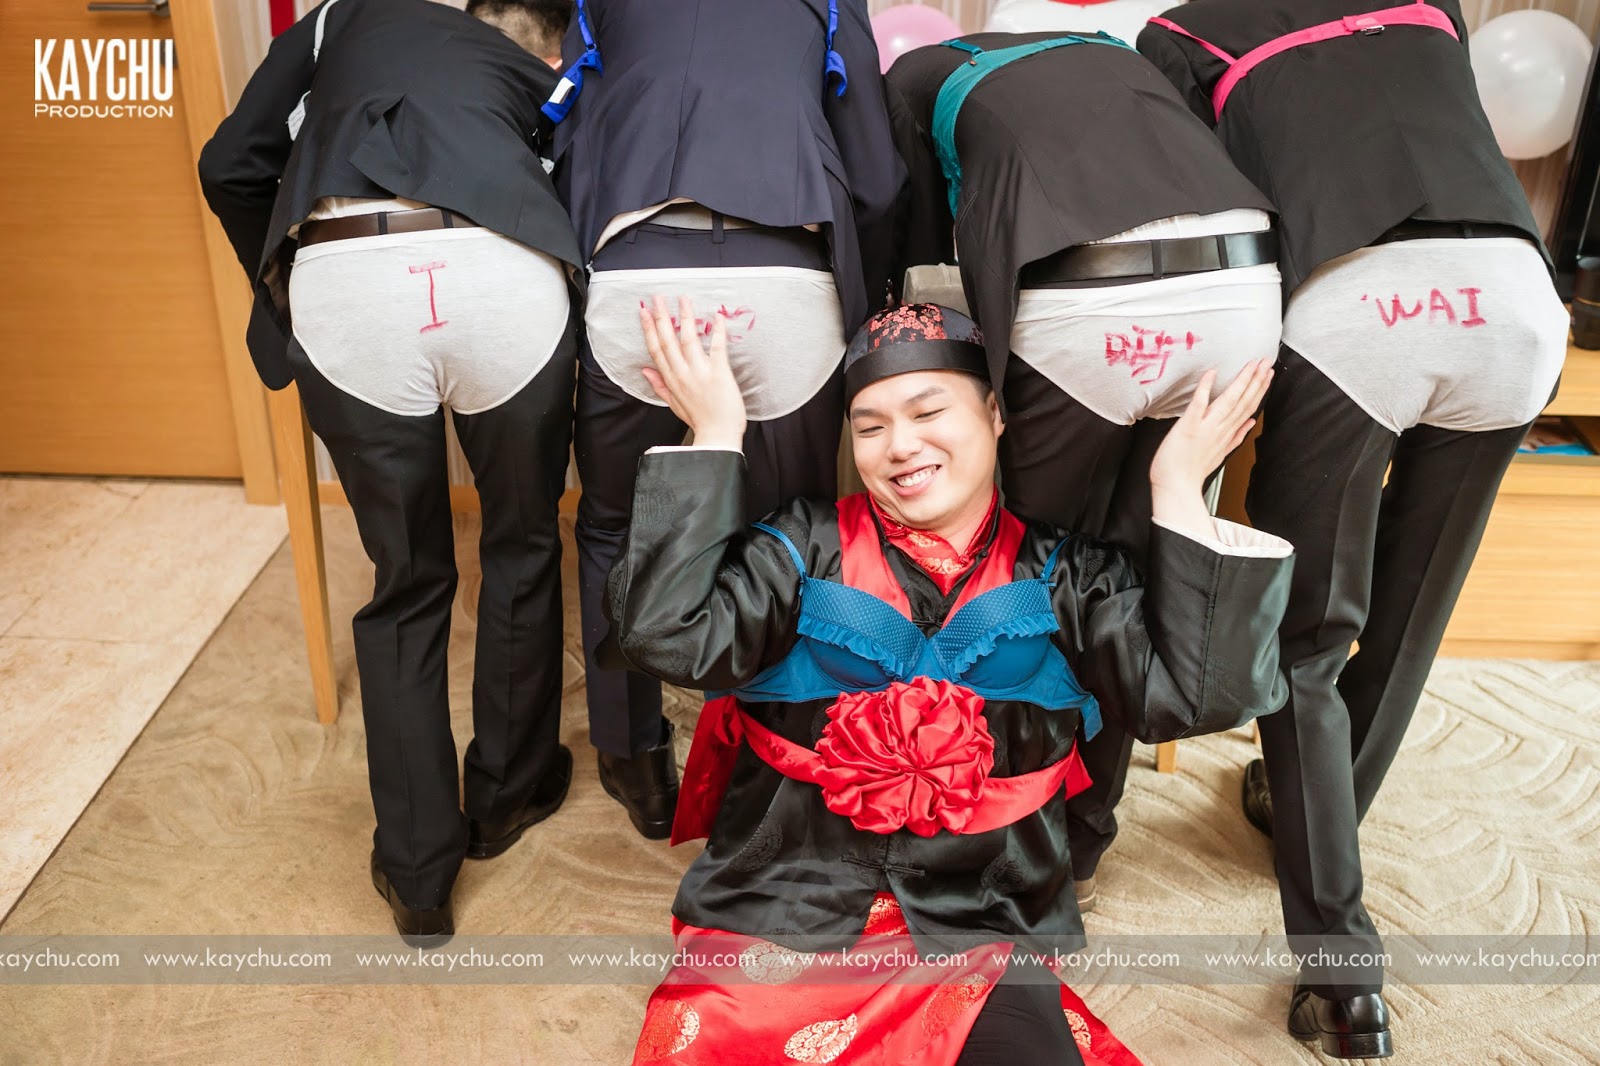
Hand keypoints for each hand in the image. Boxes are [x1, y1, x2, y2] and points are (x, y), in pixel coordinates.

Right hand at [638, 295, 747, 450]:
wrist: (718, 436)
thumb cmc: (699, 420)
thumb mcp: (673, 404)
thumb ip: (659, 385)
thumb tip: (645, 370)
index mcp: (672, 380)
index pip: (656, 349)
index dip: (649, 329)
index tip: (644, 312)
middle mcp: (683, 373)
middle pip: (668, 340)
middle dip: (662, 316)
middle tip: (657, 297)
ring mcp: (700, 372)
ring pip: (688, 339)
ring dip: (685, 317)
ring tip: (683, 299)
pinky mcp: (719, 373)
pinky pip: (716, 347)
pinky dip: (717, 331)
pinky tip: (716, 316)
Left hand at [1150, 360, 1273, 493]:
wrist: (1176, 487)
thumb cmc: (1192, 471)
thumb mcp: (1220, 453)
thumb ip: (1237, 436)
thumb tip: (1252, 422)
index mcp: (1228, 434)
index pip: (1249, 407)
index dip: (1260, 389)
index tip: (1269, 373)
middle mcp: (1221, 429)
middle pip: (1244, 401)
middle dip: (1257, 380)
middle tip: (1268, 361)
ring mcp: (1206, 428)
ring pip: (1229, 401)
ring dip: (1241, 381)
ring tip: (1252, 365)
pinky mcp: (1189, 427)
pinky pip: (1199, 404)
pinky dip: (1205, 388)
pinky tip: (1212, 373)